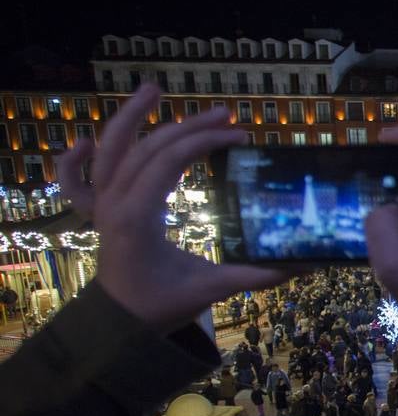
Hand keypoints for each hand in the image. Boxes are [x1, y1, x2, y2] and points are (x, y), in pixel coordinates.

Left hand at [57, 84, 292, 332]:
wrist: (119, 327)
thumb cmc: (161, 307)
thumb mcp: (209, 289)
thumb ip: (254, 275)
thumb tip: (304, 264)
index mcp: (137, 216)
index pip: (169, 160)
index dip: (205, 141)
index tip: (239, 138)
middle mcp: (114, 203)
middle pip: (147, 146)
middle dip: (188, 125)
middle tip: (226, 116)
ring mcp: (101, 206)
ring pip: (109, 149)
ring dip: (130, 117)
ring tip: (153, 89)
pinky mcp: (98, 213)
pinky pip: (75, 180)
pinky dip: (75, 158)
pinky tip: (87, 140)